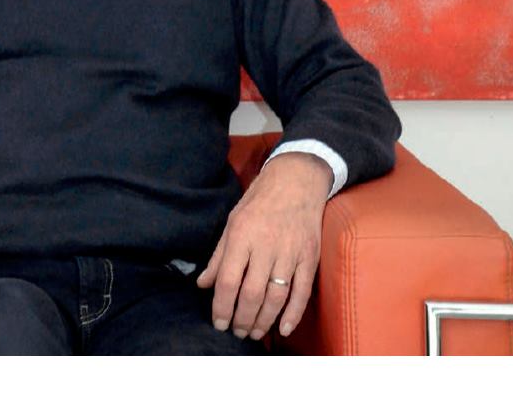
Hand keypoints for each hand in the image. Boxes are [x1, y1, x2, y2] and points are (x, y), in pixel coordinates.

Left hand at [195, 151, 330, 342]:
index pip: (227, 280)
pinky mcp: (309, 257)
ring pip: (276, 297)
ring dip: (264, 321)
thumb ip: (219, 255)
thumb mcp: (233, 220)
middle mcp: (265, 245)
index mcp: (242, 234)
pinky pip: (302, 292)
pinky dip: (293, 314)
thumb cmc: (260, 201)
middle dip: (242, 319)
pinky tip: (283, 329)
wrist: (296, 180)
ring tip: (254, 333)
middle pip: (251, 293)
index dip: (221, 306)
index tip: (218, 322)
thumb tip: (202, 284)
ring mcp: (290, 252)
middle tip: (236, 332)